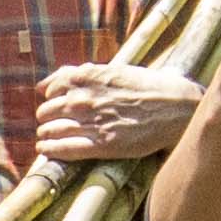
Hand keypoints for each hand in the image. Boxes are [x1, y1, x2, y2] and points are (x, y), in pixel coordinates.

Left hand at [34, 61, 202, 162]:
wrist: (176, 107)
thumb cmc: (147, 87)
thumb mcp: (115, 70)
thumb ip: (85, 73)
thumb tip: (58, 77)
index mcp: (87, 77)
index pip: (50, 88)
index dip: (49, 97)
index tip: (52, 103)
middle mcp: (85, 98)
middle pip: (47, 111)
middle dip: (46, 118)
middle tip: (50, 123)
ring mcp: (93, 122)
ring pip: (52, 130)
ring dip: (45, 135)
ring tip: (45, 138)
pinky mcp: (103, 145)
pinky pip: (65, 149)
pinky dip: (50, 150)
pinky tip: (45, 150)